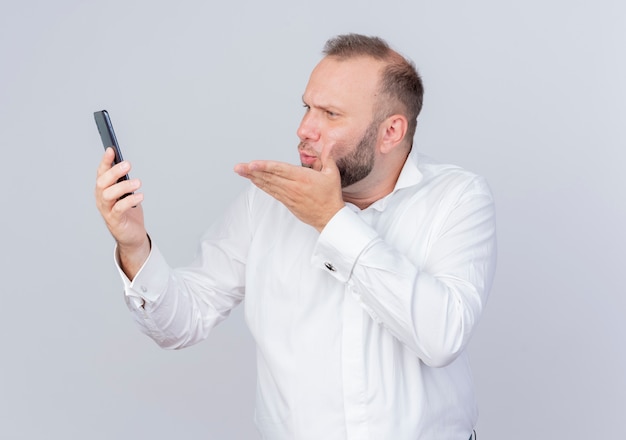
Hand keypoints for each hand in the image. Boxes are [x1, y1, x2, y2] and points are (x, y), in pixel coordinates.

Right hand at [95, 148, 149, 277]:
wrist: (131, 235)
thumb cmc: (129, 212)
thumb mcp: (126, 193)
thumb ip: (123, 181)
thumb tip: (125, 164)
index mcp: (104, 190)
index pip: (101, 173)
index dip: (105, 161)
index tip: (112, 150)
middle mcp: (101, 199)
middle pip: (103, 182)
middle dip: (114, 171)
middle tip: (128, 164)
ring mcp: (106, 210)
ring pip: (109, 195)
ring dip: (123, 186)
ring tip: (138, 182)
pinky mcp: (114, 221)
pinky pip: (118, 209)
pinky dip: (129, 201)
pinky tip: (140, 196)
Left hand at [234, 145, 344, 230]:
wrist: (329, 217)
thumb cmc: (331, 196)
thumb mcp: (332, 174)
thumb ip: (327, 156)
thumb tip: (329, 143)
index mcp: (302, 178)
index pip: (280, 170)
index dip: (265, 166)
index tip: (252, 164)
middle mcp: (292, 186)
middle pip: (269, 177)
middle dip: (252, 171)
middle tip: (238, 167)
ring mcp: (288, 195)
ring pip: (267, 184)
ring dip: (253, 177)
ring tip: (240, 171)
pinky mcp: (286, 201)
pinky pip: (271, 191)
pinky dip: (260, 185)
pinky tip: (253, 180)